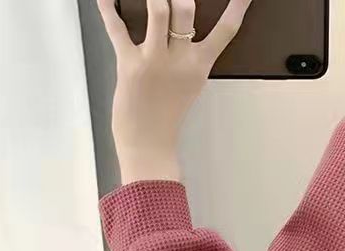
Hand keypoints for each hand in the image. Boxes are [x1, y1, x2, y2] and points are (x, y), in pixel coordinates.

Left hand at [96, 0, 251, 182]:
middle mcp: (180, 60)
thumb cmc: (166, 115)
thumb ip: (187, 56)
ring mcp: (155, 60)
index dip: (236, 8)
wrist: (149, 142)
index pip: (225, 32)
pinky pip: (116, 28)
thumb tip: (177, 24)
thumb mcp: (187, 84)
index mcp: (199, 66)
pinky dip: (108, 8)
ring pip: (157, 11)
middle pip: (185, 11)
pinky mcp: (129, 63)